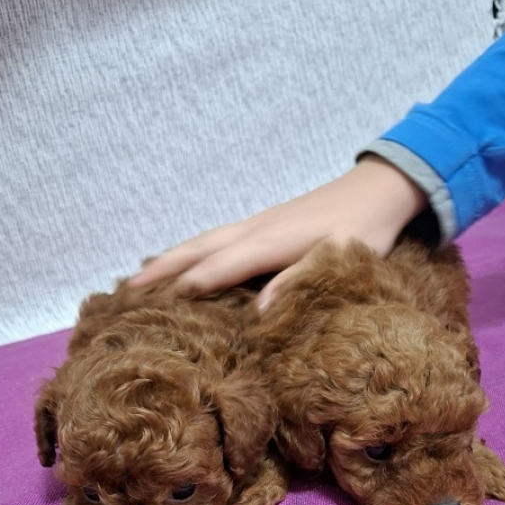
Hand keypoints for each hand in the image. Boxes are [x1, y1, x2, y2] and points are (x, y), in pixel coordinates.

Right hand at [128, 155, 427, 309]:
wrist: (378, 189)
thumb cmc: (363, 229)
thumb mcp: (337, 261)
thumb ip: (296, 283)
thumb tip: (258, 315)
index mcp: (268, 242)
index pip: (218, 266)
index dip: (189, 286)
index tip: (157, 307)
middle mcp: (254, 230)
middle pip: (197, 249)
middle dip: (162, 269)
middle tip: (126, 291)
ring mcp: (256, 224)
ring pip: (202, 241)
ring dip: (170, 258)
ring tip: (140, 276)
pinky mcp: (263, 224)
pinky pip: (215, 238)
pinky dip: (191, 250)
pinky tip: (186, 259)